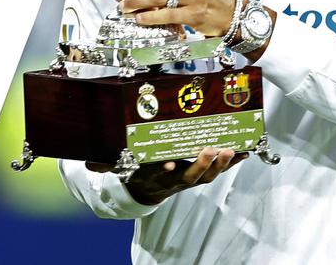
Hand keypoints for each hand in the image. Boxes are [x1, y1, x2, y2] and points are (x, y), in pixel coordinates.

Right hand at [87, 147, 246, 205]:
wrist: (149, 186)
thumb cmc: (138, 170)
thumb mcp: (122, 167)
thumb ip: (108, 164)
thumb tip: (89, 162)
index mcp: (156, 176)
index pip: (160, 174)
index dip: (164, 170)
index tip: (167, 164)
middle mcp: (176, 179)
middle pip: (191, 176)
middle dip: (202, 165)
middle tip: (210, 150)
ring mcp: (191, 178)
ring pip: (209, 175)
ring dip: (221, 163)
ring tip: (231, 150)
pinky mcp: (203, 173)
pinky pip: (220, 169)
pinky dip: (233, 161)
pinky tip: (245, 151)